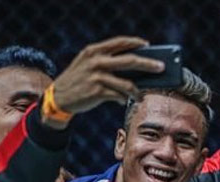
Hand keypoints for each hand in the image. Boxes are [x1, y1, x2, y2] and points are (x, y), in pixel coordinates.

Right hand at [50, 36, 164, 117]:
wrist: (58, 97)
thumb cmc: (78, 81)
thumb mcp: (87, 65)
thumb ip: (106, 62)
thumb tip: (133, 69)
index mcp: (94, 51)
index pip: (119, 42)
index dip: (135, 42)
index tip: (148, 44)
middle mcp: (96, 61)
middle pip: (130, 61)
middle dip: (148, 64)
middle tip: (161, 67)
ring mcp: (97, 77)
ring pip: (127, 83)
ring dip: (137, 91)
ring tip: (140, 96)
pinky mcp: (97, 92)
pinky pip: (119, 96)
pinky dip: (123, 99)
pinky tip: (123, 101)